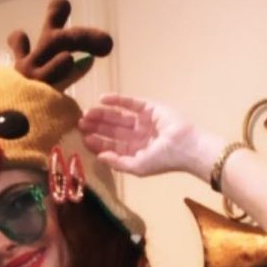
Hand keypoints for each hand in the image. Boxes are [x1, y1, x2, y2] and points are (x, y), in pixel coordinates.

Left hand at [78, 95, 216, 179]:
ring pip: (118, 116)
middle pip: (112, 130)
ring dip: (103, 114)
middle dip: (97, 127)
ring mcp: (142, 121)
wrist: (185, 146)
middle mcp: (137, 136)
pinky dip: (116, 100)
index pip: (112, 146)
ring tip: (87, 113)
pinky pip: (129, 103)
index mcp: (135, 152)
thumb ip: (118, 163)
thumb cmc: (163, 160)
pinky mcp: (148, 107)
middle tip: (80, 123)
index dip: (98, 142)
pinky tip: (102, 99)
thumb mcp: (138, 167)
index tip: (83, 138)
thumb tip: (99, 157)